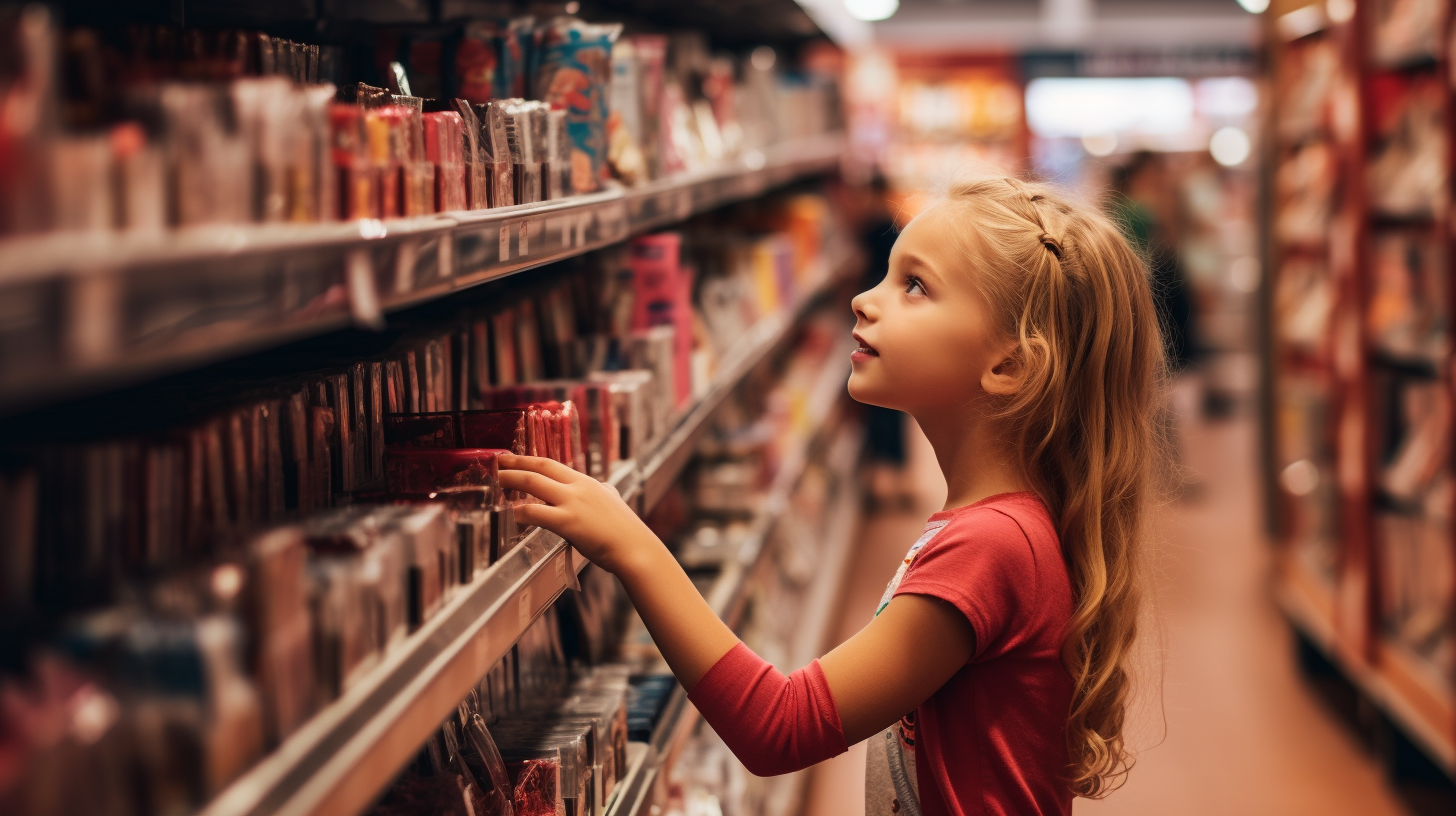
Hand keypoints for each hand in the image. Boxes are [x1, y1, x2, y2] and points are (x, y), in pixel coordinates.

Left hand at [497, 453, 659, 574]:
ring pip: (534, 484)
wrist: (634, 547)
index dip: (529, 460)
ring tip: (497, 482)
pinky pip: (537, 513)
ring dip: (512, 481)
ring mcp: (572, 504)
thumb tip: (603, 489)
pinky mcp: (568, 523)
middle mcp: (577, 488)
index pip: (551, 464)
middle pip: (539, 468)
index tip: (513, 458)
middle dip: (515, 464)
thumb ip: (604, 492)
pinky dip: (521, 511)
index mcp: (585, 482)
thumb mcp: (613, 500)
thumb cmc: (624, 529)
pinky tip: (513, 514)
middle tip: (498, 462)